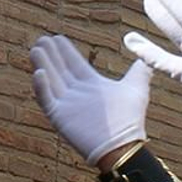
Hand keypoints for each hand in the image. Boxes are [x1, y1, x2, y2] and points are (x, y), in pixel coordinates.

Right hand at [30, 34, 150, 164]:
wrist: (123, 145)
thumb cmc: (130, 120)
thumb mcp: (137, 88)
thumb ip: (140, 71)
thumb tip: (145, 57)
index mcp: (91, 85)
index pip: (74, 64)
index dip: (65, 51)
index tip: (57, 37)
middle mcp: (77, 93)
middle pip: (59, 69)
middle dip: (50, 54)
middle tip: (42, 39)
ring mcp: (67, 105)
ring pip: (50, 81)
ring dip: (43, 64)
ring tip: (35, 49)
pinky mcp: (60, 117)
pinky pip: (47, 100)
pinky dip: (41, 87)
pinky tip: (38, 72)